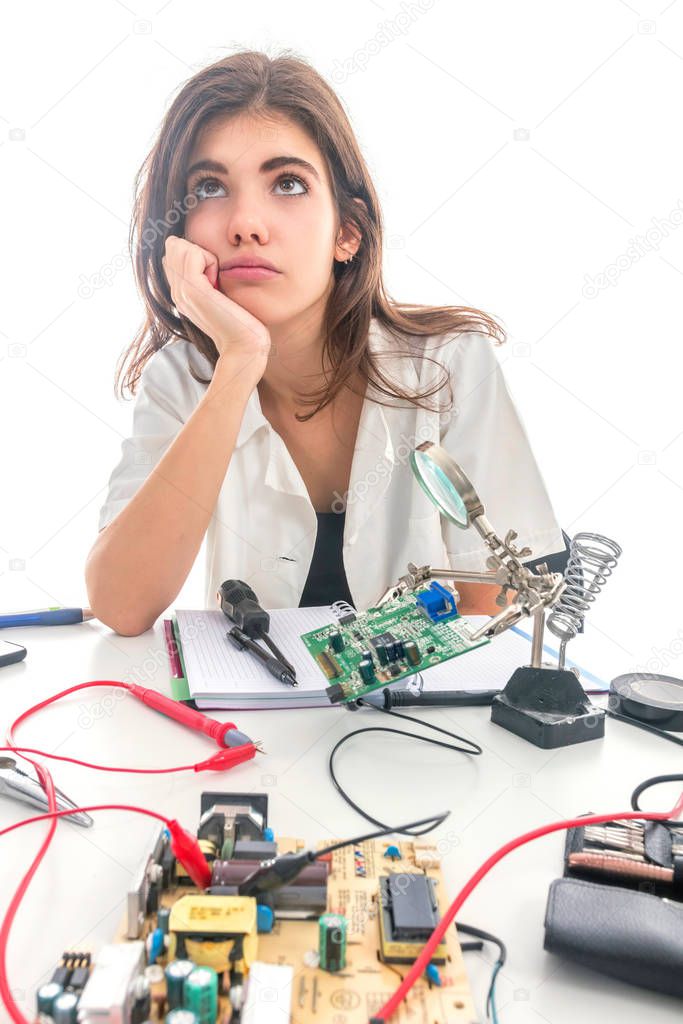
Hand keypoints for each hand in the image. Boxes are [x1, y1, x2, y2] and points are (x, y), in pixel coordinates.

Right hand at [161, 236, 270, 366]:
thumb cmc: (241, 322)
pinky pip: (193, 253)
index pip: (173, 253)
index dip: (195, 254)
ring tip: (216, 282)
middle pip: (174, 246)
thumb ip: (209, 278)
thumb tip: (205, 255)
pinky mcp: (192, 289)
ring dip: (205, 256)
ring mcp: (181, 291)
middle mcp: (176, 292)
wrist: (243, 346)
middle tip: (215, 278)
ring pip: (181, 246)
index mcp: (181, 293)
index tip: (213, 277)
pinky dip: (210, 260)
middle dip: (197, 251)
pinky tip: (218, 284)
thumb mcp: (221, 295)